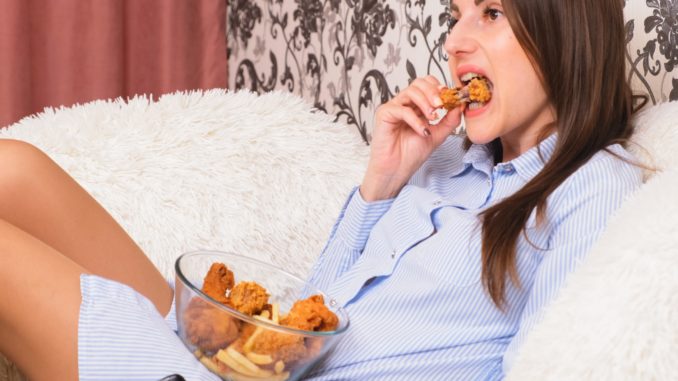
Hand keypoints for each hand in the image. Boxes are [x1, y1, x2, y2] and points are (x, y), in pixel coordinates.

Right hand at [360, 76, 462, 200]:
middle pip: (419, 83)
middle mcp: (404, 104)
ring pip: (411, 91)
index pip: (428, 85)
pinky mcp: (384, 114)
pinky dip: (415, 119)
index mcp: (416, 106)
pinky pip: (402, 110)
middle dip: (433, 91)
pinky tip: (422, 131)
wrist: (396, 171)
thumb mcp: (437, 135)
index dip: (439, 88)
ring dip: (426, 102)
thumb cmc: (411, 155)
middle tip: (442, 104)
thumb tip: (461, 104)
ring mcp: (393, 108)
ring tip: (434, 117)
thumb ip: (449, 120)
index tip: (451, 99)